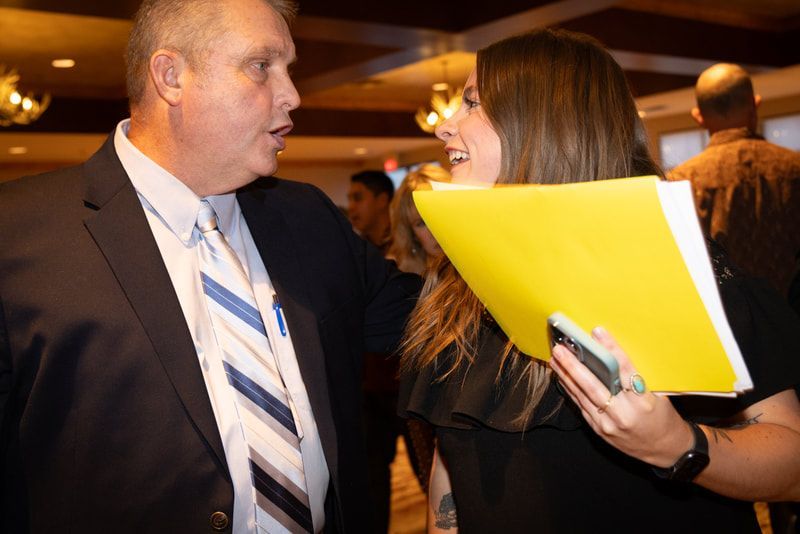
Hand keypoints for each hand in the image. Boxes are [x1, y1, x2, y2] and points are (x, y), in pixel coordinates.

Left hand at [549, 326, 693, 467]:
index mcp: (643, 402)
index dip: (610, 349)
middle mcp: (624, 414)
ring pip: (582, 396)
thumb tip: (611, 354)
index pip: (624, 369)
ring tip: (555, 359)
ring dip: (566, 376)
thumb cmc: (662, 417)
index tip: (597, 333)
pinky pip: (581, 406)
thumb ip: (635, 378)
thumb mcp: (658, 394)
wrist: (664, 448)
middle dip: (574, 366)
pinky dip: (571, 390)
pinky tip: (562, 377)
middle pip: (594, 385)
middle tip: (560, 349)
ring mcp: (609, 424)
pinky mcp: (599, 430)